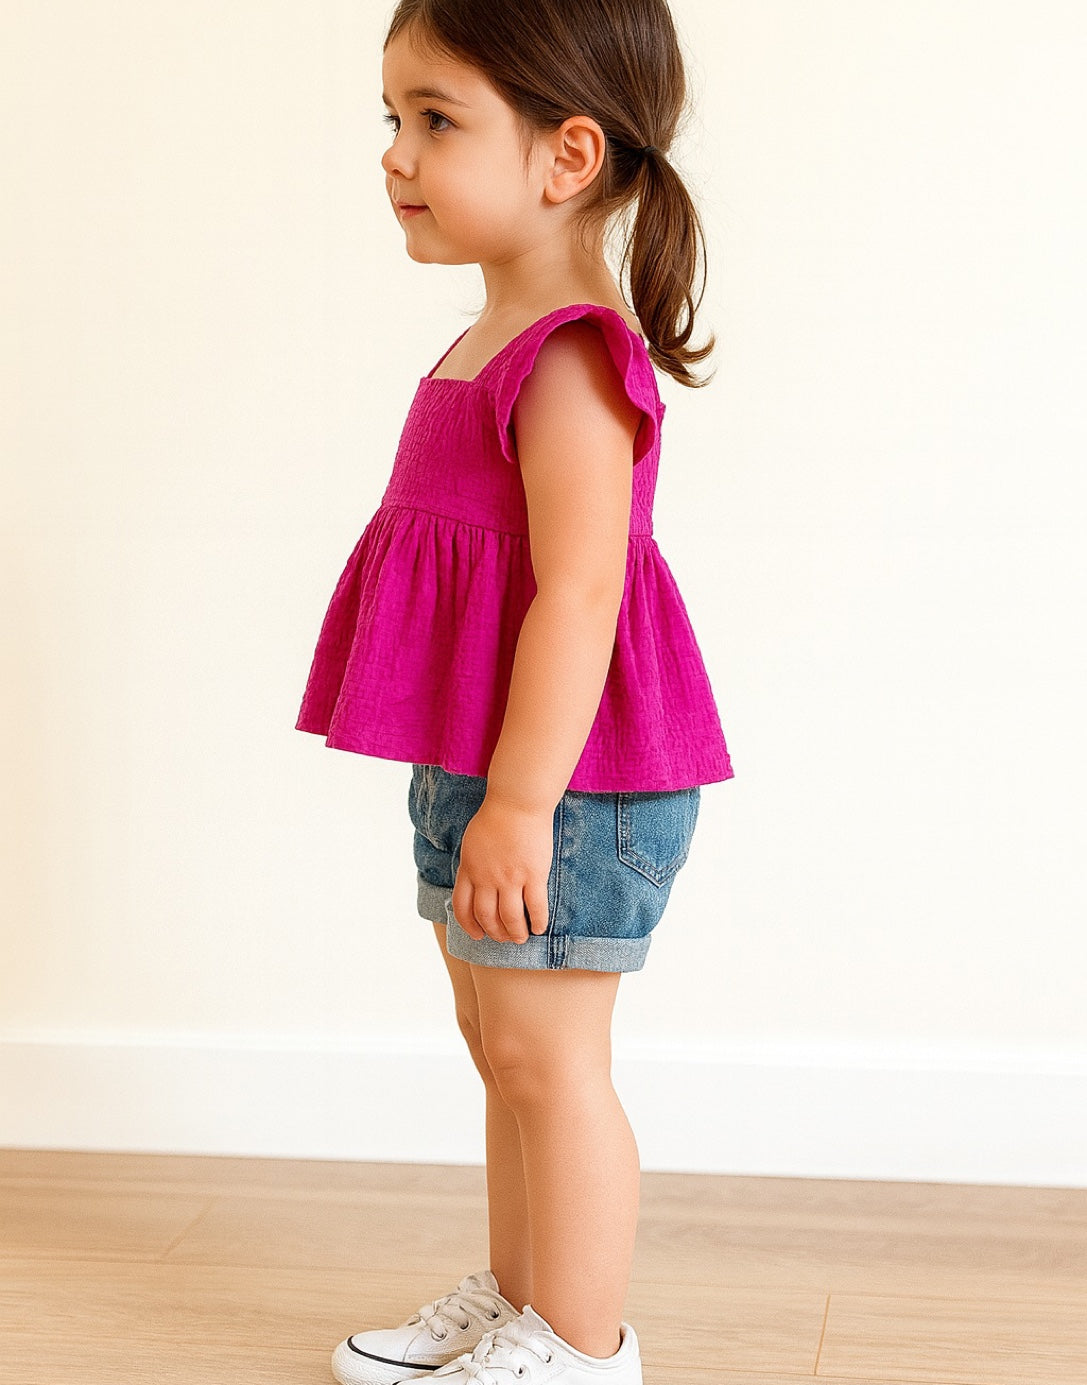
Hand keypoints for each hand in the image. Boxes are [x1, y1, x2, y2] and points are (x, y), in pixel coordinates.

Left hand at [451, 793, 553, 943]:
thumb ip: (473, 865)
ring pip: (510, 918)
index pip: (463, 907)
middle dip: (494, 933)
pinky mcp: (533, 875)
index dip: (469, 926)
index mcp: (469, 870)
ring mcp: (510, 878)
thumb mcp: (472, 842)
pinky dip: (537, 921)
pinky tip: (539, 928)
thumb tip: (475, 883)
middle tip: (504, 938)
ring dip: (515, 933)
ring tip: (520, 938)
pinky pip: (535, 907)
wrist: (517, 802)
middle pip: (486, 917)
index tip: (477, 935)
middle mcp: (487, 878)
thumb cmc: (496, 816)